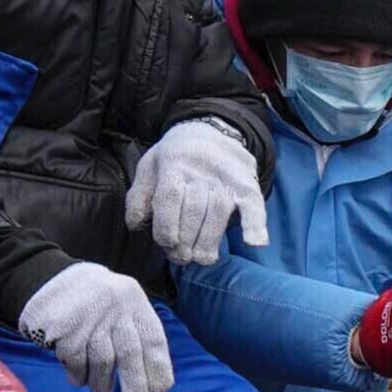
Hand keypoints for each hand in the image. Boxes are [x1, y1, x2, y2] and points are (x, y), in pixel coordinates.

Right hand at [19, 263, 175, 391]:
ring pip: (101, 362)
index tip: (159, 390)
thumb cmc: (95, 303)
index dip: (158, 368)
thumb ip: (137, 336)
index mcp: (134, 303)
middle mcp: (114, 308)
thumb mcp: (122, 307)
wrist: (48, 276)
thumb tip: (150, 381)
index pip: (153, 340)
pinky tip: (78, 377)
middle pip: (129, 354)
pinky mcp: (63, 327)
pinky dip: (78, 375)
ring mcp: (87, 317)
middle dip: (135, 385)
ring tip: (100, 387)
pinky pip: (75, 361)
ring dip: (101, 382)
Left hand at [123, 118, 266, 265]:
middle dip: (186, 240)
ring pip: (218, 213)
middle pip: (194, 210)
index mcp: (172, 164)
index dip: (167, 226)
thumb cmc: (175, 158)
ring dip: (210, 240)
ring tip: (202, 258)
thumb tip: (135, 225)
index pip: (170, 198)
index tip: (167, 244)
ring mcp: (225, 178)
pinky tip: (255, 243)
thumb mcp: (150, 168)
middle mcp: (200, 171)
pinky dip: (256, 224)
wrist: (209, 132)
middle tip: (181, 257)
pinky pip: (253, 205)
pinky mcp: (246, 185)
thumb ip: (139, 196)